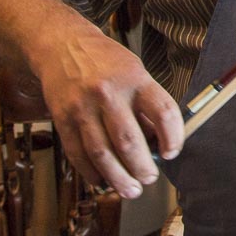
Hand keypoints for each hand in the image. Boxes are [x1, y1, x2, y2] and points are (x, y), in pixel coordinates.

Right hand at [34, 26, 184, 198]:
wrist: (62, 46)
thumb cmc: (105, 61)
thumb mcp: (136, 72)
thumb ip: (148, 105)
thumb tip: (160, 141)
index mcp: (135, 80)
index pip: (163, 113)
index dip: (173, 138)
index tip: (172, 152)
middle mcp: (109, 94)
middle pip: (129, 141)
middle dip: (143, 167)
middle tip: (149, 178)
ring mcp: (83, 108)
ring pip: (102, 154)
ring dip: (119, 178)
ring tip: (131, 189)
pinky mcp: (63, 120)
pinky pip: (78, 154)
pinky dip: (92, 172)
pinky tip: (102, 180)